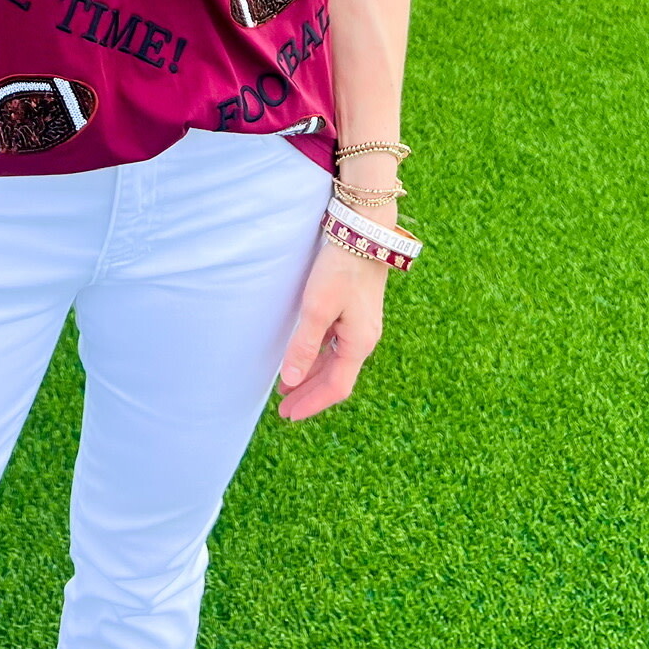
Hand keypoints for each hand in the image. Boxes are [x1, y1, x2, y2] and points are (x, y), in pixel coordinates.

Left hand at [275, 236, 388, 421]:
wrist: (364, 232)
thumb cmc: (341, 268)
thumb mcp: (317, 307)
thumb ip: (304, 345)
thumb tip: (292, 380)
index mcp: (359, 343)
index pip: (335, 387)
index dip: (311, 403)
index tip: (288, 415)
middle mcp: (364, 339)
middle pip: (336, 378)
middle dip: (309, 394)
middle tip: (284, 409)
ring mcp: (361, 325)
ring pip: (335, 362)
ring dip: (312, 376)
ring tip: (288, 386)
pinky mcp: (356, 311)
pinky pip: (336, 345)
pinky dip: (318, 357)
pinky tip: (305, 356)